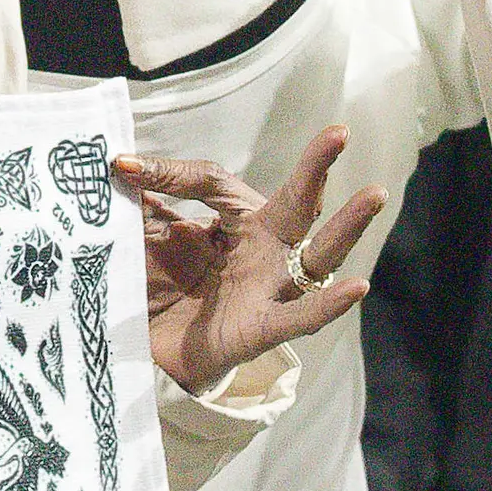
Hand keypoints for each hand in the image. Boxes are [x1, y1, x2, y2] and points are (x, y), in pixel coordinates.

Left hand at [119, 126, 381, 395]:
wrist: (156, 358)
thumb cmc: (166, 289)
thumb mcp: (152, 242)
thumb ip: (143, 206)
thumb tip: (118, 163)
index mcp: (238, 221)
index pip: (212, 183)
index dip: (167, 173)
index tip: (120, 166)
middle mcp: (265, 249)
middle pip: (295, 204)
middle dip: (316, 168)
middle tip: (339, 133)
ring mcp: (271, 287)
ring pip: (318, 254)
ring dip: (346, 226)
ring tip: (373, 194)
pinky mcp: (266, 328)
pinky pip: (303, 316)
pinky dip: (329, 304)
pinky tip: (358, 287)